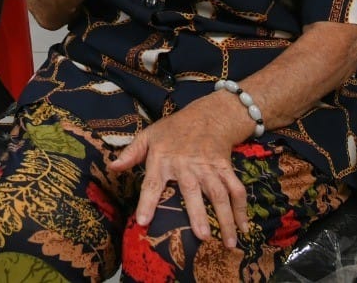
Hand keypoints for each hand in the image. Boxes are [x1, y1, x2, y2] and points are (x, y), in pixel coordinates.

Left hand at [109, 100, 249, 247]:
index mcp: (162, 158)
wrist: (206, 115)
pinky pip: (236, 189)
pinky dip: (242, 209)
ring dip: (225, 217)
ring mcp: (209, 167)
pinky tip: (244, 228)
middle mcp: (186, 165)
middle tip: (201, 236)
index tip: (144, 222)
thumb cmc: (173, 130)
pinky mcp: (225, 168)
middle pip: (192, 191)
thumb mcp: (148, 135)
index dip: (147, 202)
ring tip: (228, 242)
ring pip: (219, 193)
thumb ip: (131, 153)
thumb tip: (112, 167)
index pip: (153, 183)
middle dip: (197, 213)